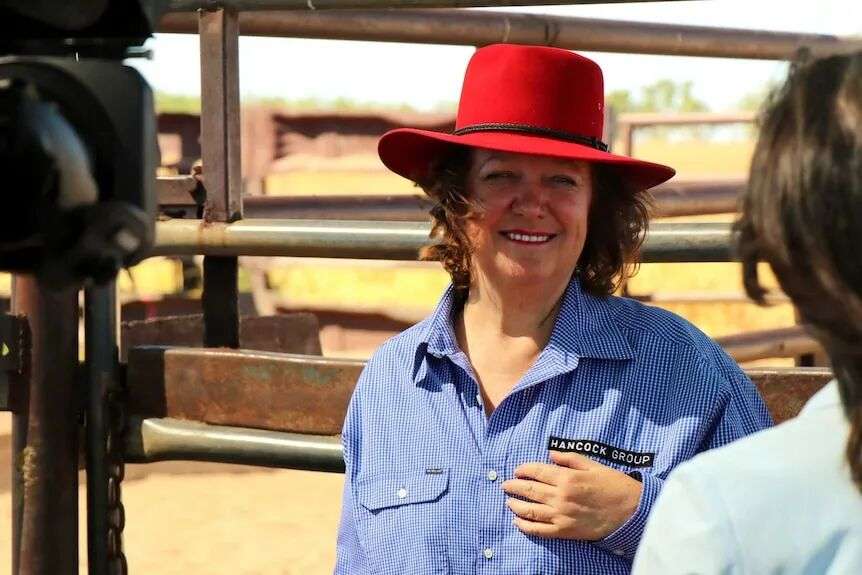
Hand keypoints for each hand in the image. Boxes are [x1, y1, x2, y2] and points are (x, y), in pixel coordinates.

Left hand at [501, 450, 642, 540]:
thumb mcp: (593, 465)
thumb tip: (550, 454)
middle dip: (514, 486)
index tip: (517, 470)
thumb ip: (569, 458)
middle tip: (506, 485)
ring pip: (530, 510)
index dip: (523, 470)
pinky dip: (526, 526)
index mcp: (567, 478)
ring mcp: (562, 515)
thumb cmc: (613, 485)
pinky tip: (518, 522)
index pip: (537, 471)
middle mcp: (561, 496)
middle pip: (530, 490)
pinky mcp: (565, 531)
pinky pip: (540, 530)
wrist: (631, 511)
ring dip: (516, 505)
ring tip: (509, 502)